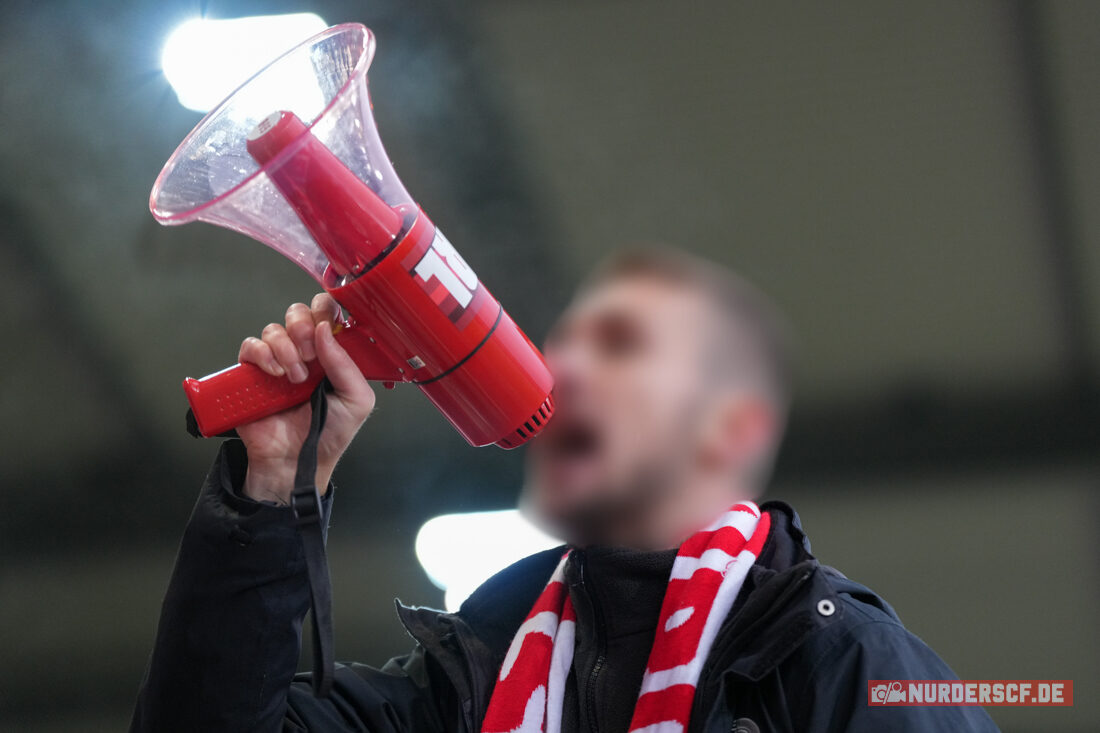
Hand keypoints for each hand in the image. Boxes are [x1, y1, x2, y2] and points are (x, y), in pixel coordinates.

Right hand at [236, 293, 375, 503]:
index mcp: (331, 354)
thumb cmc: (329, 434)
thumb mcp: (356, 400)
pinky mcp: (252, 373)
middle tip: (311, 354)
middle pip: (298, 312)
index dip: (326, 311)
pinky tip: (276, 373)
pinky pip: (250, 346)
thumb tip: (325, 330)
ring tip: (295, 378)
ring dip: (286, 348)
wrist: (297, 462)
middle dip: (303, 326)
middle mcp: (304, 353)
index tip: (328, 325)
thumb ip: (346, 364)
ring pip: (274, 329)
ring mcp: (276, 361)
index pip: (327, 314)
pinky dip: (263, 354)